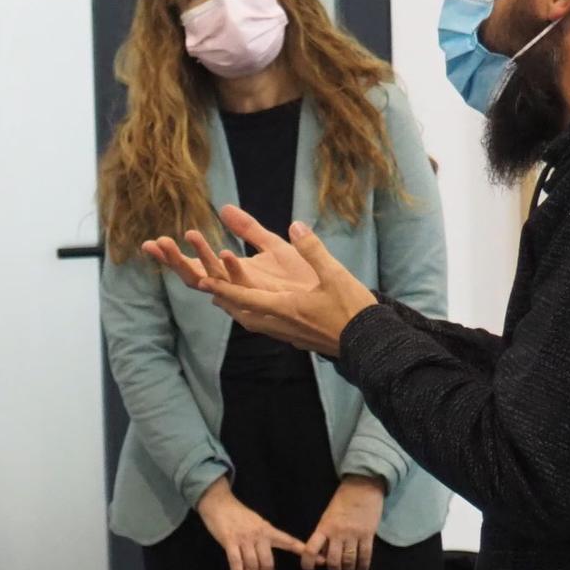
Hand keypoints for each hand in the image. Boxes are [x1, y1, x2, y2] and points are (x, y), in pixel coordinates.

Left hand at [144, 207, 377, 357]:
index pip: (242, 296)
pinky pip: (261, 324)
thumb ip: (312, 249)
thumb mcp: (335, 274)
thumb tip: (295, 225)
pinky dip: (248, 312)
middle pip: (238, 309)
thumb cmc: (353, 310)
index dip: (220, 286)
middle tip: (199, 281)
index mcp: (283, 308)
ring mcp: (284, 333)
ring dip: (232, 304)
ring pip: (248, 319)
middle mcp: (277, 324)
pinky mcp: (292, 337)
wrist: (369, 344)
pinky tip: (248, 308)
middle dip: (219, 294)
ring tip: (216, 293)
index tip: (200, 278)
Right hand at [196, 478, 306, 569]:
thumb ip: (265, 537)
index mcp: (268, 530)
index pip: (289, 542)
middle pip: (267, 563)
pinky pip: (236, 562)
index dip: (303, 552)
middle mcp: (259, 535)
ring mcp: (244, 538)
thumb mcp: (256, 523)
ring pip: (252, 565)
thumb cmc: (237, 514)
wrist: (218, 503)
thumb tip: (269, 553)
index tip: (321, 561)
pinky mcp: (229, 541)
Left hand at [304, 475, 384, 569]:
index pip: (311, 550)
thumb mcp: (327, 516)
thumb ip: (325, 534)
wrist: (362, 487)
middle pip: (332, 560)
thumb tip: (323, 554)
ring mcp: (353, 535)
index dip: (308, 564)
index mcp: (323, 527)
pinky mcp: (368, 535)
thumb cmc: (342, 501)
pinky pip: (365, 556)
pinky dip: (363, 567)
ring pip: (349, 560)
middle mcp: (337, 533)